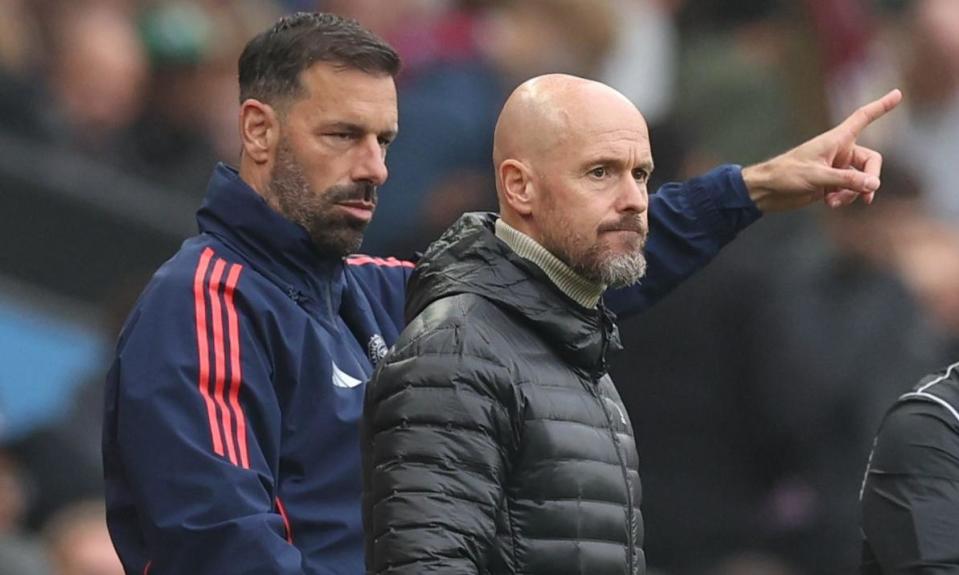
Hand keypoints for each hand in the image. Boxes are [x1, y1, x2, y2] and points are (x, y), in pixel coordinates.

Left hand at [741, 89, 902, 212]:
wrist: (766, 191)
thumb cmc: (786, 175)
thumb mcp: (817, 177)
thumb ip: (847, 181)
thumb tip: (874, 185)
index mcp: (836, 139)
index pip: (863, 118)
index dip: (881, 106)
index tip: (898, 93)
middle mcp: (839, 151)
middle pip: (871, 161)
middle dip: (869, 179)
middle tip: (865, 196)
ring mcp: (836, 168)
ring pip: (861, 180)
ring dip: (853, 193)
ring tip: (835, 202)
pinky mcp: (830, 184)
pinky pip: (849, 191)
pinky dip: (844, 198)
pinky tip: (830, 203)